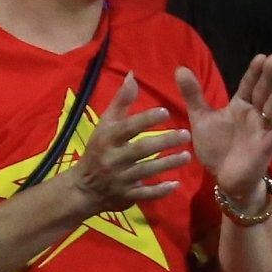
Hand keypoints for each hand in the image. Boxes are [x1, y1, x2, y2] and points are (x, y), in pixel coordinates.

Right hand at [70, 74, 191, 209]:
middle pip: (140, 149)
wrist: (83, 188)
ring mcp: (120, 179)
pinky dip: (161, 190)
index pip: (127, 128)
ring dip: (168, 163)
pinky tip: (176, 184)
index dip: (145, 120)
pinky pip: (146, 194)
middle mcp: (113, 158)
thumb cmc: (98, 150)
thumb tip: (132, 75)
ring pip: (147, 171)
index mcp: (107, 139)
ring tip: (188, 156)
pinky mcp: (126, 196)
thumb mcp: (105, 125)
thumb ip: (121, 102)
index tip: (165, 112)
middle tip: (186, 134)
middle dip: (164, 141)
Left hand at [177, 56, 271, 210]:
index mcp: (240, 106)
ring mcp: (261, 130)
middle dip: (269, 76)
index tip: (262, 56)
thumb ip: (193, 95)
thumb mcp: (201, 118)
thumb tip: (180, 68)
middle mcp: (254, 115)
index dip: (255, 72)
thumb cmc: (217, 147)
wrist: (224, 177)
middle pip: (263, 92)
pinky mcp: (265, 148)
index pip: (249, 85)